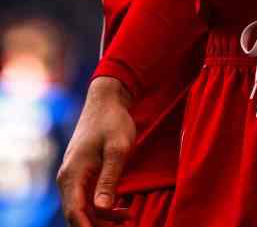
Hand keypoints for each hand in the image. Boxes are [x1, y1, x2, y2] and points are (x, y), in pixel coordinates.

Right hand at [57, 77, 134, 225]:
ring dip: (103, 216)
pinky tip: (122, 207)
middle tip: (125, 224)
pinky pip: (87, 197)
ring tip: (128, 216)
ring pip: (83, 207)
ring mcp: (73, 176)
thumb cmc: (113, 122)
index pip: (75, 212)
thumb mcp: (118, 149)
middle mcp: (68, 178)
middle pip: (77, 214)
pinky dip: (102, 205)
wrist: (107, 100)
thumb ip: (110, 179)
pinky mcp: (82, 173)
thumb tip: (102, 208)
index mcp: (73, 175)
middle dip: (98, 224)